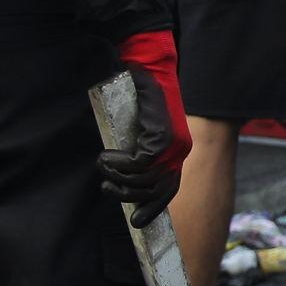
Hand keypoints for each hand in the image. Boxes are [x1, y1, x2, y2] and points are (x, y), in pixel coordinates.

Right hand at [99, 29, 191, 223]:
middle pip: (156, 191)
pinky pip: (139, 164)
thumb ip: (142, 151)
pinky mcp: (162, 135)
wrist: (146, 63)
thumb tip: (129, 179)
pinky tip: (107, 155)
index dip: (153, 209)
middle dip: (129, 197)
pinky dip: (119, 165)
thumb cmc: (140, 95)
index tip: (137, 222)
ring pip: (145, 180)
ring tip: (103, 165)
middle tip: (108, 188)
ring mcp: (174, 144)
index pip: (170, 189)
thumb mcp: (143, 129)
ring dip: (118, 178)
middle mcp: (181, 151)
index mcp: (179, 150)